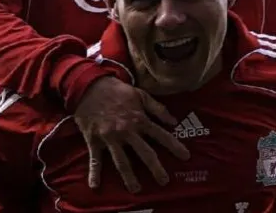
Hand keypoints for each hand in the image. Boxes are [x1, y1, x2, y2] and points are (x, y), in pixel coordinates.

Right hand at [74, 76, 189, 193]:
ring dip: (129, 177)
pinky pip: (95, 159)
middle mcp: (127, 131)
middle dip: (156, 168)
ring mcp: (110, 137)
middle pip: (144, 153)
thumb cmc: (117, 90)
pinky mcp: (94, 140)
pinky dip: (94, 173)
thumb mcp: (140, 94)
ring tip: (136, 189)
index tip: (186, 156)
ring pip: (122, 161)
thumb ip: (158, 108)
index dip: (174, 146)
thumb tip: (174, 121)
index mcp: (139, 119)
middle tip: (164, 181)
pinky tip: (95, 186)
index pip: (161, 135)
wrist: (90, 86)